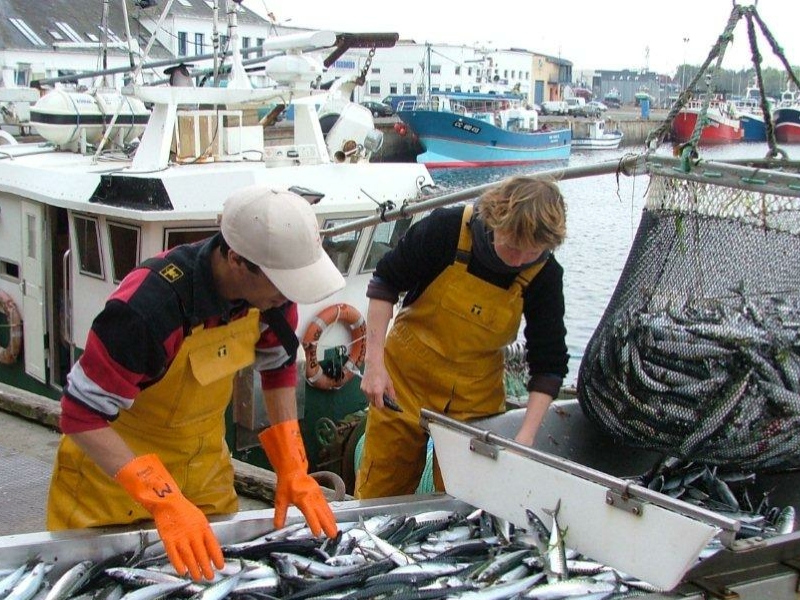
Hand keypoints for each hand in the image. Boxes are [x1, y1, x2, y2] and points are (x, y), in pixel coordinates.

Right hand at [115, 454, 223, 579]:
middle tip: (210, 577)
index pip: (213, 545)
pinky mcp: (168, 539)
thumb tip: (211, 550)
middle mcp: (193, 533)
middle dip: (207, 567)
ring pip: (189, 557)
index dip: (217, 557)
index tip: (221, 566)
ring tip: (198, 577)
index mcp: (203, 527)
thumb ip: (205, 534)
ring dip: (194, 569)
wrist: (168, 502)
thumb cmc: (185, 511)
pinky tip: (182, 571)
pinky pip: (174, 554)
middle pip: (201, 554)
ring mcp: (180, 537)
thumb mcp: (200, 519)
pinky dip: (178, 564)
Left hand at [273, 470, 336, 536]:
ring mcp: (317, 495)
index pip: (310, 514)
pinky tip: (332, 520)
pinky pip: (326, 505)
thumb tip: (278, 526)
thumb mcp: (280, 500)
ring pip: (326, 509)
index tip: (318, 533)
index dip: (314, 524)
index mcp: (302, 498)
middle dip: (327, 525)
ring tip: (334, 530)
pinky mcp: (320, 493)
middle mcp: (312, 497)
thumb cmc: (287, 484)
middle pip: (321, 513)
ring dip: (331, 521)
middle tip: (332, 535)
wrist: (293, 470)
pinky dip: (330, 514)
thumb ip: (280, 514)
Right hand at [360, 363, 396, 409]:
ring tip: (377, 390)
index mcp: (378, 392)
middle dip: (378, 402)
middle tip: (382, 397)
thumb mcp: (389, 383)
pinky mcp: (362, 387)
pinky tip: (373, 386)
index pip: (379, 405)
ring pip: (369, 399)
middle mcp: (370, 392)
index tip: (385, 403)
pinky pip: (366, 394)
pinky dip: (369, 393)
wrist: (373, 365)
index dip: (382, 406)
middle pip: (374, 403)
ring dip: (373, 397)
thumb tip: (393, 400)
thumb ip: (391, 393)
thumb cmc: (382, 373)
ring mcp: (365, 390)